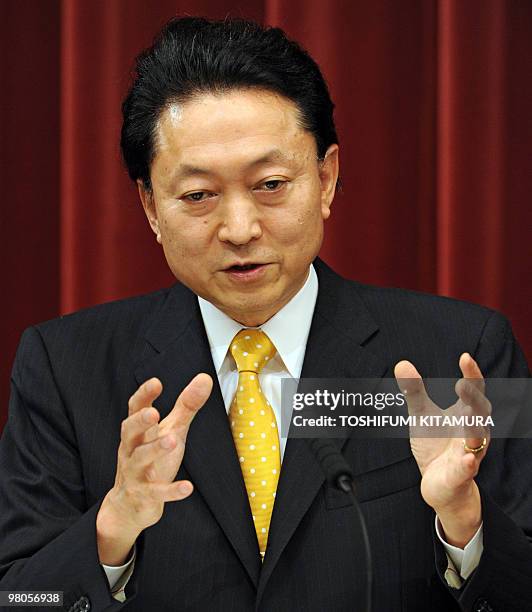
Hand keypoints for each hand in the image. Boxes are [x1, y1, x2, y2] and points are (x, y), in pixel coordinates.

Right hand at [96, 374, 212, 564]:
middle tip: (153, 412)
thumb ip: (186, 406)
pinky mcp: (144, 496)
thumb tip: (205, 378)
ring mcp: (135, 473)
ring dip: (154, 449)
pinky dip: (171, 490)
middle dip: (140, 421)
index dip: (143, 395)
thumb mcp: (172, 430)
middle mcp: (132, 449)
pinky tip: (188, 487)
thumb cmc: (153, 460)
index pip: (135, 409)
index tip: (156, 383)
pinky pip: (156, 493)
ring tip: (172, 440)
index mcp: (138, 431)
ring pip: (140, 459)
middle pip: (129, 432)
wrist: (131, 505)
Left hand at [394, 353, 490, 546]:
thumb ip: (414, 391)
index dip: (471, 374)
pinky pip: (468, 469)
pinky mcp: (461, 474)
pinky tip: (467, 459)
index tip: (465, 357)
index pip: (473, 390)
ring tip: (469, 415)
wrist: (438, 484)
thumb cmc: (435, 445)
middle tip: (463, 384)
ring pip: (477, 440)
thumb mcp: (422, 415)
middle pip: (480, 411)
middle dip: (474, 398)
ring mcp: (469, 452)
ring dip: (474, 428)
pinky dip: (467, 464)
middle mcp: (472, 431)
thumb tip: (401, 364)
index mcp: (465, 413)